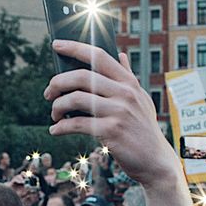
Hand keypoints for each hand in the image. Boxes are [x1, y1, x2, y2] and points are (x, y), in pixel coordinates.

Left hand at [46, 41, 192, 205]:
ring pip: (76, 99)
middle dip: (58, 82)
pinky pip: (76, 124)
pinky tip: (56, 130)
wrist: (156, 162)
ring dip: (58, 106)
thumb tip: (121, 55)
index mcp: (129, 83)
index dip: (75, 47)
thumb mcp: (142, 100)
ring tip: (54, 114)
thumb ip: (129, 77)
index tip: (56, 44)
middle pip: (82, 76)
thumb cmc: (144, 130)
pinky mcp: (111, 132)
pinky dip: (61, 127)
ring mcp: (118, 112)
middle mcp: (125, 94)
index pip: (99, 56)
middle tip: (49, 93)